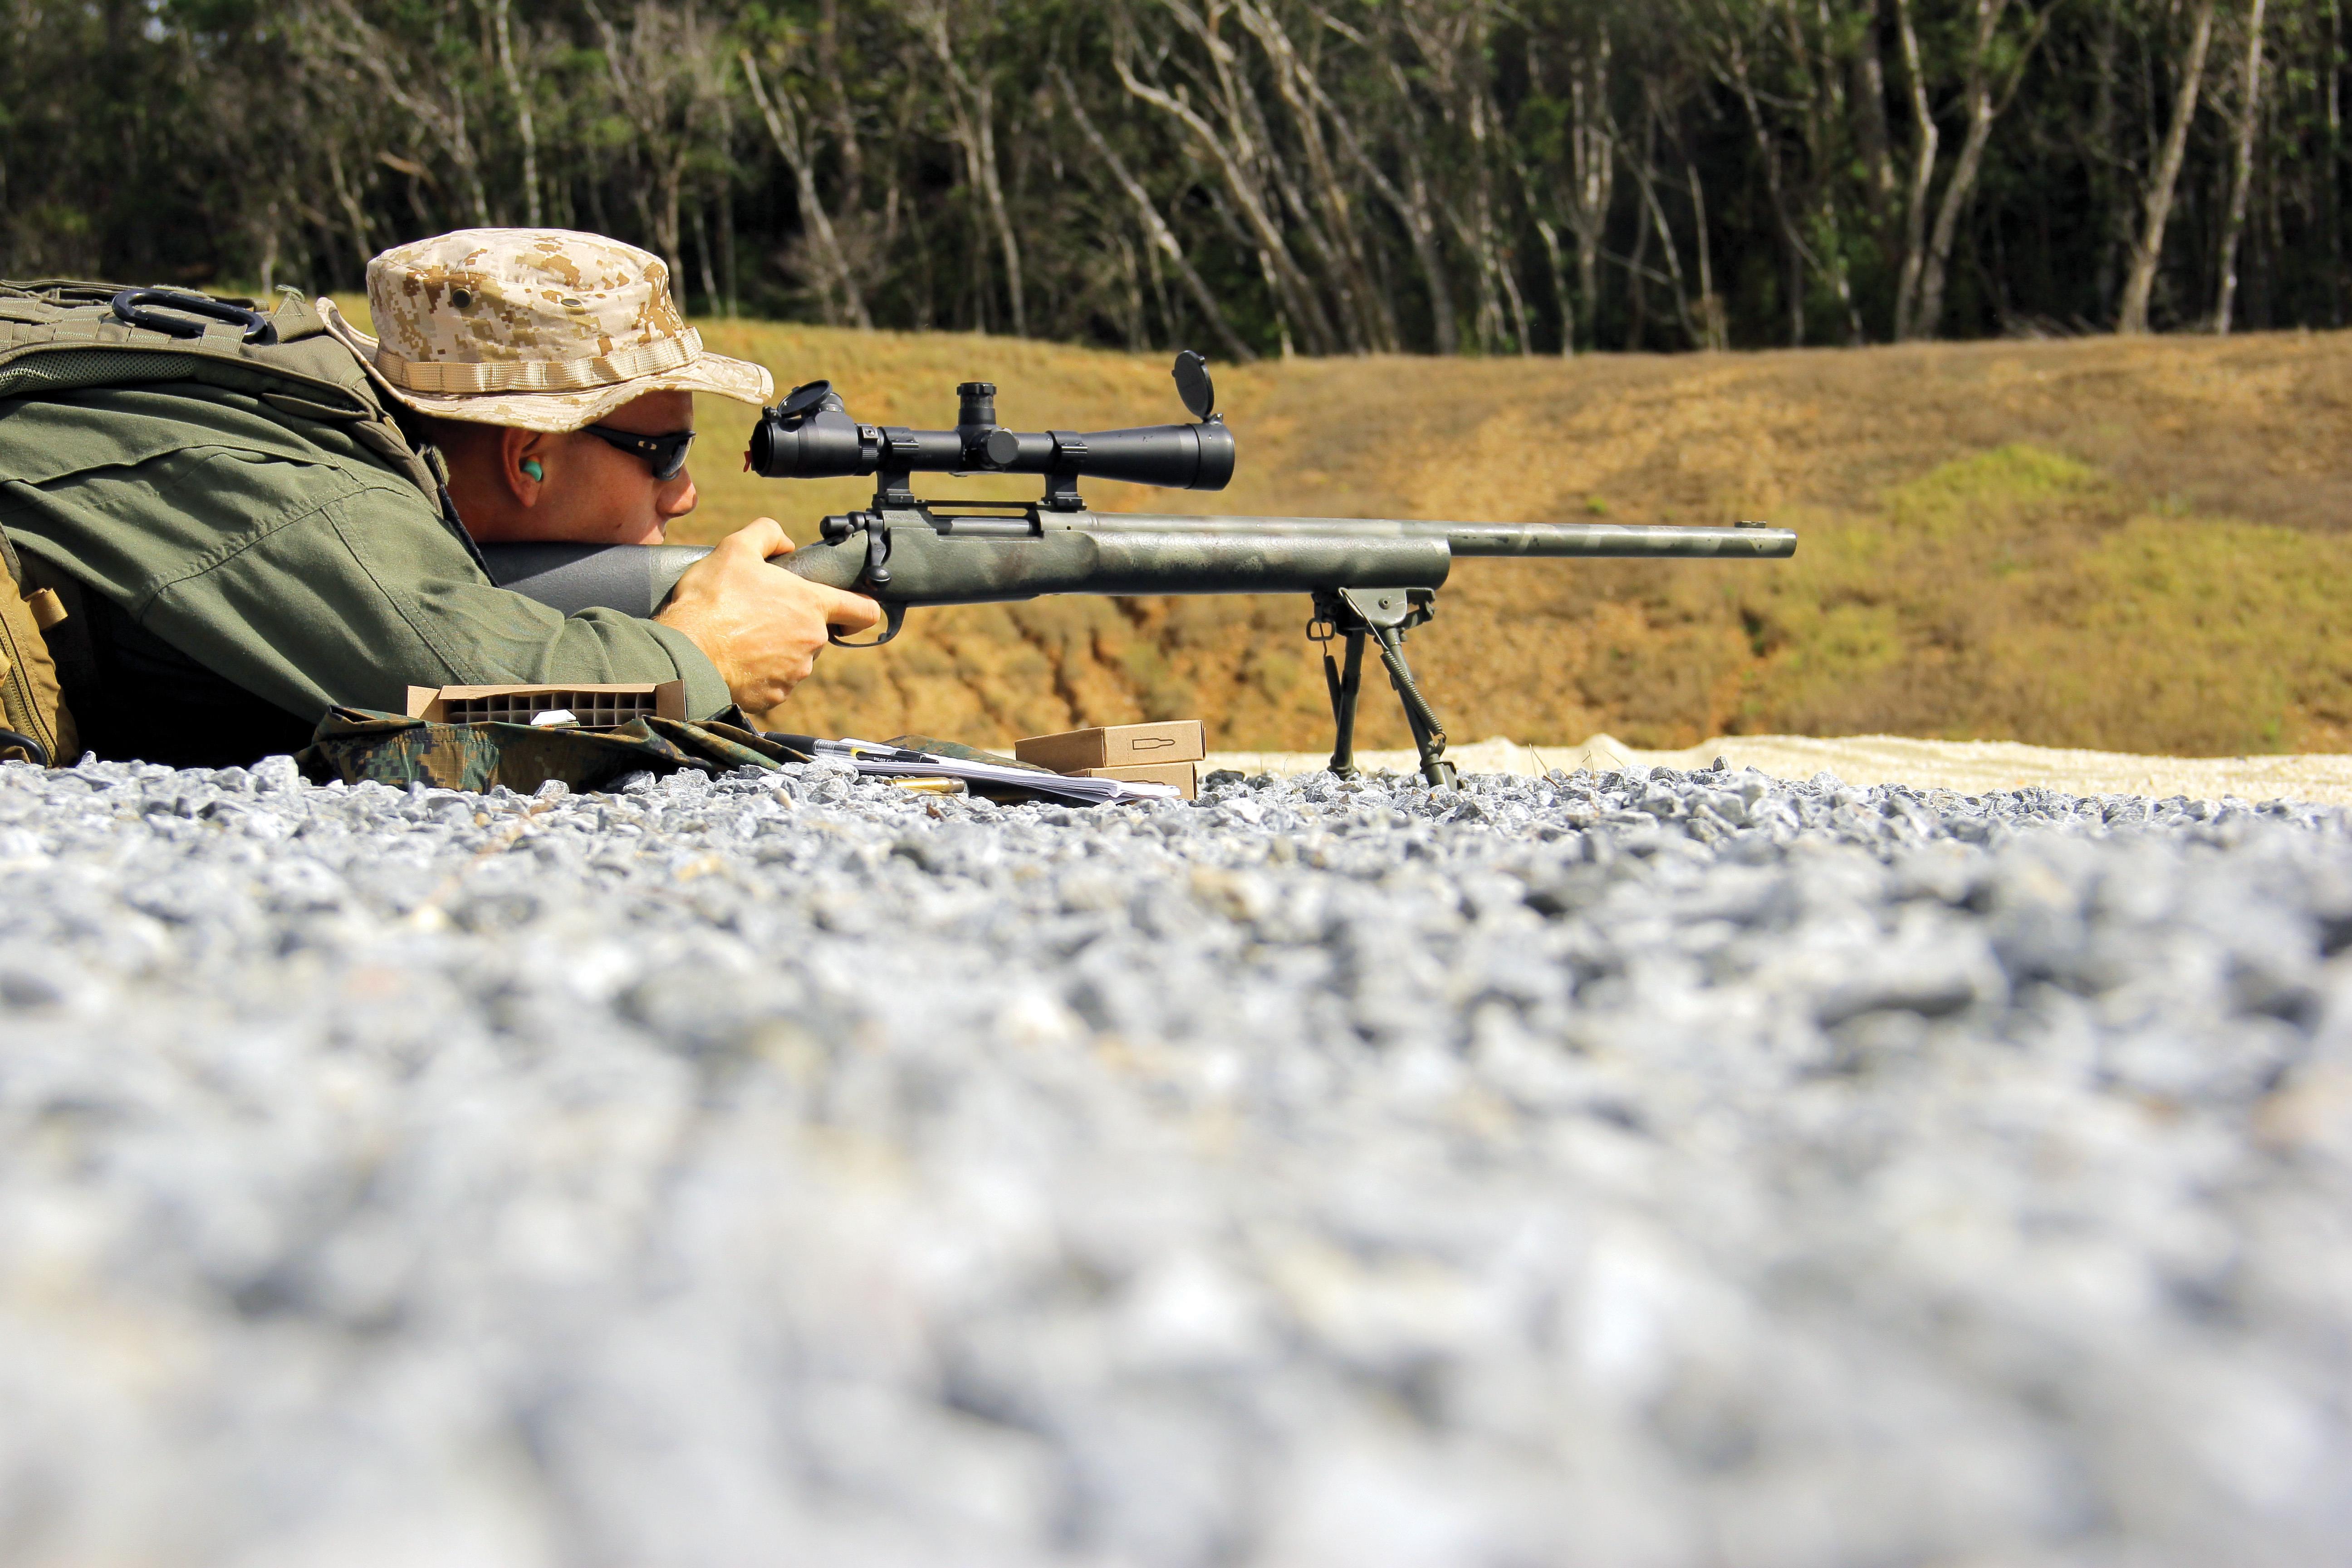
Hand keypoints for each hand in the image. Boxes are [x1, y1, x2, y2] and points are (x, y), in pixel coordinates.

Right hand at [655, 518, 881, 711]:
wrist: (686, 651)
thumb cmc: (712, 599)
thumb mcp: (736, 548)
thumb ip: (767, 534)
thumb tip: (785, 542)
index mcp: (812, 605)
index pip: (863, 610)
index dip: (861, 609)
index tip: (850, 611)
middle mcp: (812, 642)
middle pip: (815, 632)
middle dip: (793, 623)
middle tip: (758, 613)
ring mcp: (794, 673)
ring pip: (794, 658)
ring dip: (775, 649)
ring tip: (741, 637)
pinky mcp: (774, 696)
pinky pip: (773, 682)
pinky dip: (759, 673)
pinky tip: (735, 660)